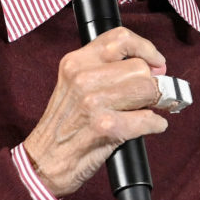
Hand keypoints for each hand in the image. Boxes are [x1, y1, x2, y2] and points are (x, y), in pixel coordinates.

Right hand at [22, 26, 169, 196]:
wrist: (43, 161)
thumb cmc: (65, 125)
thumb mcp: (75, 84)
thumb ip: (107, 70)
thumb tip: (154, 67)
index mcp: (76, 62)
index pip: (120, 38)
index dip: (146, 49)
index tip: (155, 62)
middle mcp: (83, 77)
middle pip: (140, 67)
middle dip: (151, 83)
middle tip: (148, 95)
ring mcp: (93, 102)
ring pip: (148, 89)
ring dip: (155, 103)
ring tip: (147, 110)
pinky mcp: (105, 127)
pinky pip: (148, 119)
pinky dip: (155, 124)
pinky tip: (150, 126)